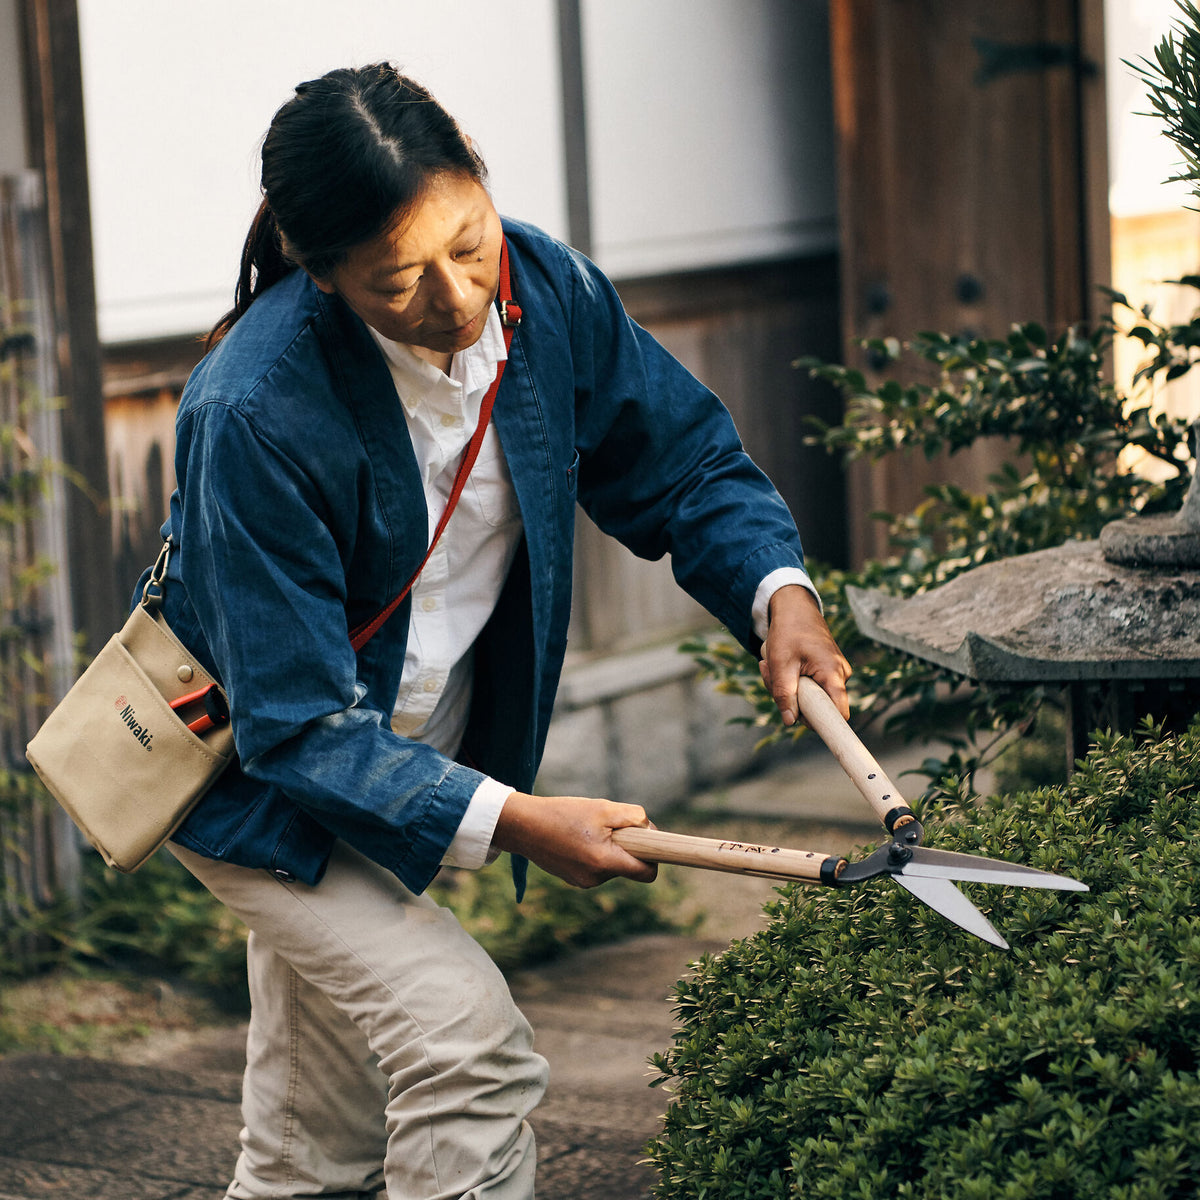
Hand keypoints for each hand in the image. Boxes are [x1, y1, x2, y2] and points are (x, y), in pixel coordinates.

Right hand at [491, 792, 658, 887]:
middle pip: (628, 866)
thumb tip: (650, 832)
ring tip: (587, 828)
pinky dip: (595, 852)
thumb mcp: (603, 808)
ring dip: (609, 848)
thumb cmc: (563, 813)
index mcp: (605, 863)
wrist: (522, 826)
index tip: (653, 843)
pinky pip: (596, 866)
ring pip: (612, 865)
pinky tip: (576, 837)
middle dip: (627, 846)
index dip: (655, 858)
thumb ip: (634, 818)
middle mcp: (595, 879)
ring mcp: (583, 882)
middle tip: (610, 824)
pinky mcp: (573, 878)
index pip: (647, 873)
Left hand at [758, 584, 851, 723]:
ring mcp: (834, 673)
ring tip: (771, 664)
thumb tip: (789, 721)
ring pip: (810, 696)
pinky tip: (780, 664)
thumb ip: (784, 694)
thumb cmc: (789, 631)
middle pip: (818, 706)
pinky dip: (790, 679)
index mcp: (833, 674)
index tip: (799, 718)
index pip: (838, 714)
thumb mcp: (781, 664)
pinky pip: (809, 686)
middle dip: (790, 697)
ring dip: (786, 686)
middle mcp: (840, 675)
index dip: (820, 722)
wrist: (794, 608)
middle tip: (769, 674)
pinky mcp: (825, 670)